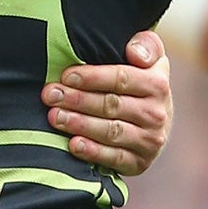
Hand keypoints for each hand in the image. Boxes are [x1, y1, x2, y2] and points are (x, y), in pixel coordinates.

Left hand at [44, 31, 171, 176]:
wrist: (155, 121)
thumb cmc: (140, 81)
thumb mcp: (150, 58)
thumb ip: (145, 45)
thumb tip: (134, 52)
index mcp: (157, 84)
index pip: (122, 78)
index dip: (92, 77)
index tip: (66, 76)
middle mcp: (157, 114)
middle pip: (111, 105)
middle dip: (77, 100)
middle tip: (50, 95)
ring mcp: (149, 141)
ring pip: (111, 131)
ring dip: (80, 124)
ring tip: (55, 117)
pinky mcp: (139, 163)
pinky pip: (115, 158)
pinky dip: (93, 152)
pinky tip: (73, 144)